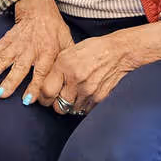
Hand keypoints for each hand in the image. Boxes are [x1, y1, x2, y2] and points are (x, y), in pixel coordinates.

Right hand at [0, 0, 73, 103]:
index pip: (41, 72)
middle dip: (8, 82)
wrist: (39, 9)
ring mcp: (15, 45)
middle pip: (17, 68)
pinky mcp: (4, 41)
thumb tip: (70, 84)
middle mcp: (29, 49)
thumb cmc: (54, 30)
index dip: (34, 87)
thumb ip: (67, 63)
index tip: (27, 101)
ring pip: (0, 61)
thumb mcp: (67, 43)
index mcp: (47, 52)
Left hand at [41, 21, 160, 114]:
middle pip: (57, 106)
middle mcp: (75, 80)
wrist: (117, 52)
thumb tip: (42, 86)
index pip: (46, 92)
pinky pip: (84, 110)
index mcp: (64, 66)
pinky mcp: (98, 98)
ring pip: (71, 110)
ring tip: (72, 94)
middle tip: (57, 98)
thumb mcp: (67, 53)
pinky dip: (82, 105)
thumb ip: (54, 69)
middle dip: (55, 104)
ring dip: (69, 105)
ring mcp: (88, 91)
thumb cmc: (91, 50)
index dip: (42, 97)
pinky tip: (83, 95)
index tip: (44, 97)